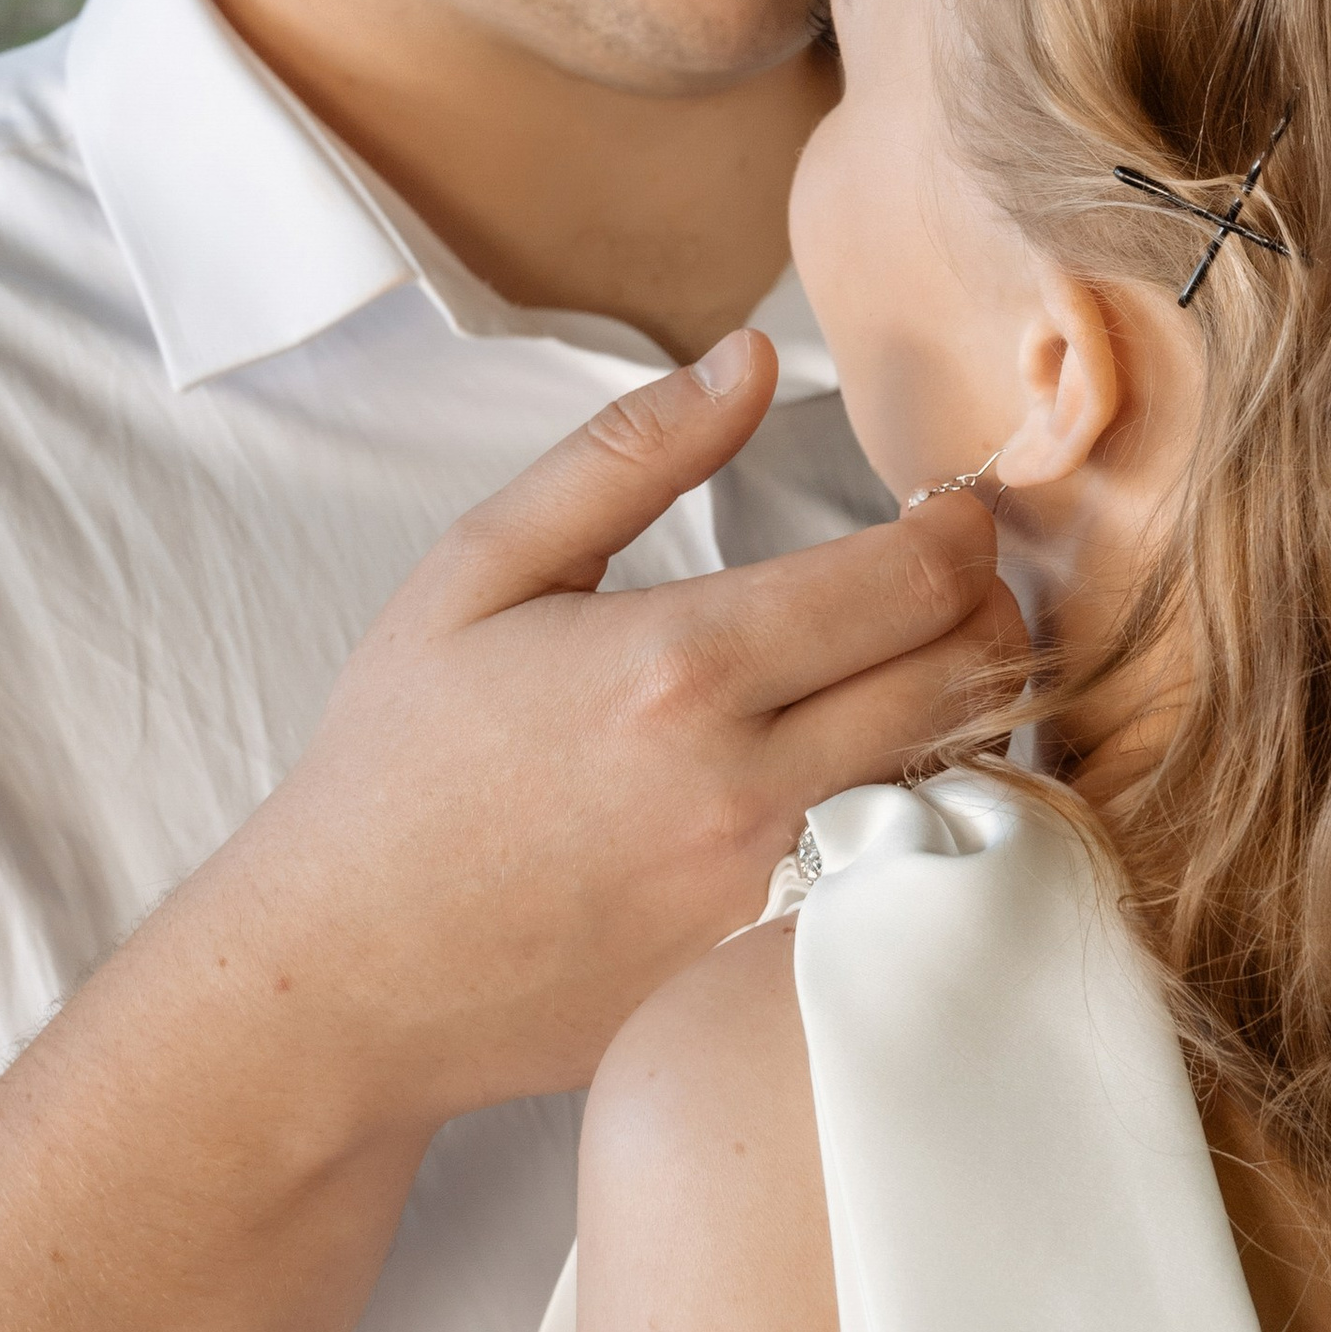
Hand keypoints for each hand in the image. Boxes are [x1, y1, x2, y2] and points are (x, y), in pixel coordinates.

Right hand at [169, 329, 1020, 1135]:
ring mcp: (766, 894)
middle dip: (987, 609)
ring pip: (955, 779)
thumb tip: (753, 357)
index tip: (950, 513)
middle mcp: (746, 785)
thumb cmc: (399, 761)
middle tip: (952, 587)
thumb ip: (629, 455)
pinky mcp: (765, 969)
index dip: (963, 530)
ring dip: (962, 713)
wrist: (343, 974)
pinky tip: (868, 780)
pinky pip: (900, 876)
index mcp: (681, 665)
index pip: (915, 579)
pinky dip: (917, 815)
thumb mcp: (481, 570)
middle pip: (967, 676)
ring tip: (907, 674)